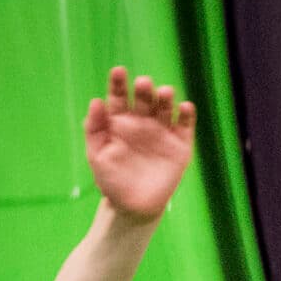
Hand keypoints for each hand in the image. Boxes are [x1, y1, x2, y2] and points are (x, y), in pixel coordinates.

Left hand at [84, 67, 195, 220]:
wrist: (133, 208)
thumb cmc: (112, 181)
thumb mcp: (97, 156)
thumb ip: (95, 130)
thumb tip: (95, 102)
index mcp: (121, 121)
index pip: (120, 97)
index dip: (119, 84)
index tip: (118, 72)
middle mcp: (143, 121)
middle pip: (145, 98)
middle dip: (144, 89)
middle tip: (143, 83)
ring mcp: (162, 131)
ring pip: (166, 107)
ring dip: (166, 98)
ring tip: (164, 93)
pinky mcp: (180, 144)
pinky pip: (185, 125)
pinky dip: (186, 114)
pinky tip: (184, 107)